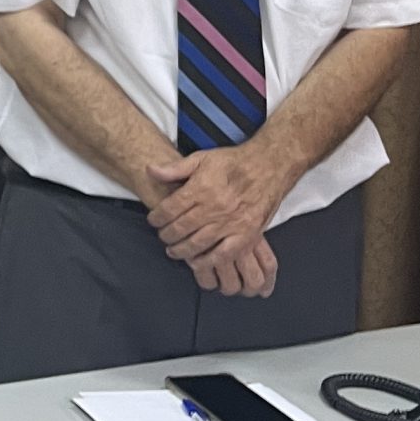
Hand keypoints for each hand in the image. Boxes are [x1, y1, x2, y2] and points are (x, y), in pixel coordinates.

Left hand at [150, 150, 286, 295]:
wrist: (269, 167)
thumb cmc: (234, 162)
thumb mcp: (202, 158)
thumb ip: (174, 168)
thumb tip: (150, 170)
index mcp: (201, 188)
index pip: (169, 209)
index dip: (156, 217)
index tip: (153, 220)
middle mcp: (214, 207)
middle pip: (180, 228)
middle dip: (166, 235)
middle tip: (162, 236)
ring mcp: (231, 223)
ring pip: (197, 244)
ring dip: (180, 250)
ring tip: (173, 250)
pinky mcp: (246, 235)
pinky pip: (222, 255)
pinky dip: (206, 261)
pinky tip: (196, 262)